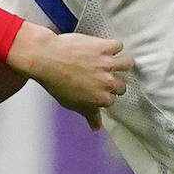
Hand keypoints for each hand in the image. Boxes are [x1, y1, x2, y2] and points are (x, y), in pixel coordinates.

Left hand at [5, 24, 130, 128]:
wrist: (46, 59)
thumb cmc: (56, 82)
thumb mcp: (72, 104)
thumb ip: (89, 114)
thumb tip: (96, 127)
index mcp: (101, 98)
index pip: (111, 100)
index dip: (105, 95)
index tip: (99, 91)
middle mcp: (107, 82)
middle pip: (121, 85)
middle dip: (114, 82)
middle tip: (104, 78)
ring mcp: (107, 64)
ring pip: (127, 64)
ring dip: (122, 64)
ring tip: (114, 62)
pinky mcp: (104, 47)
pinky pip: (118, 46)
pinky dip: (114, 46)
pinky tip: (107, 48)